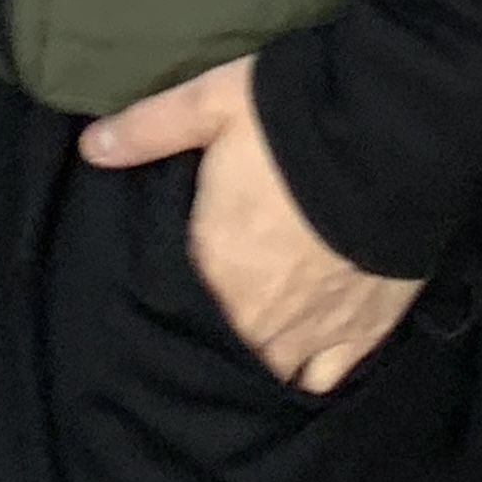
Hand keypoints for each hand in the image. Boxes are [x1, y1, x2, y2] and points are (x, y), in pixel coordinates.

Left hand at [79, 58, 419, 395]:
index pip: (176, 305)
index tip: (179, 280)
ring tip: (259, 328)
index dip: (174, 297)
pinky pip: (326, 378)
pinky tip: (306, 353)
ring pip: (270, 369)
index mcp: (213, 265)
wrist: (391, 134)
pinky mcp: (362, 333)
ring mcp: (311, 332)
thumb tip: (90, 147)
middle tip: (220, 300)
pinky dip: (313, 371)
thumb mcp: (211, 103)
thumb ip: (149, 128)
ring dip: (260, 353)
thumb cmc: (292, 117)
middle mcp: (256, 316)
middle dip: (216, 329)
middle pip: (223, 344)